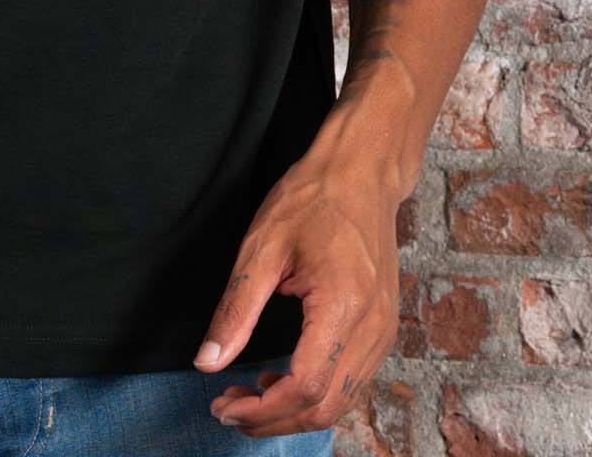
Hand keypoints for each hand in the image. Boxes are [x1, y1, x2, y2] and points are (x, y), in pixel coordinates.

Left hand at [193, 148, 400, 438]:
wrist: (363, 171)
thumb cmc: (313, 198)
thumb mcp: (262, 246)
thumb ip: (236, 309)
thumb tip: (207, 364)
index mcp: (343, 305)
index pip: (305, 387)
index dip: (262, 409)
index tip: (223, 405)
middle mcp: (372, 327)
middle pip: (324, 407)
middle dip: (273, 420)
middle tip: (228, 407)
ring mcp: (384, 331)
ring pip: (340, 402)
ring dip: (292, 411)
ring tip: (249, 393)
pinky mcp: (383, 329)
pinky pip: (350, 382)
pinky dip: (315, 394)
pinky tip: (282, 377)